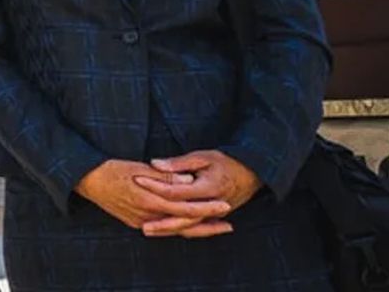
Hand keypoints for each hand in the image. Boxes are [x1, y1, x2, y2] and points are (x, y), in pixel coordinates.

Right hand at [74, 159, 228, 230]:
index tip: (225, 204)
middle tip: (229, 224)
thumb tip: (188, 180)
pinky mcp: (136, 223)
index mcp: (149, 200)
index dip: (207, 207)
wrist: (86, 180)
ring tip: (215, 227)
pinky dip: (179, 228)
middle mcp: (147, 216)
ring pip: (175, 230)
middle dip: (208, 226)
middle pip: (184, 226)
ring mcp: (141, 222)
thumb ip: (164, 176)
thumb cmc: (110, 169)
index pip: (186, 208)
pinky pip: (163, 229)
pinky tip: (188, 225)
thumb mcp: (137, 167)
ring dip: (196, 230)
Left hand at [136, 150, 260, 237]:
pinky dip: (179, 229)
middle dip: (161, 222)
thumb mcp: (203, 157)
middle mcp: (212, 205)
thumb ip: (178, 163)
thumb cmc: (226, 163)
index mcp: (208, 188)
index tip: (136, 180)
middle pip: (182, 218)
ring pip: (188, 226)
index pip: (176, 192)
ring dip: (168, 230)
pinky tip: (164, 231)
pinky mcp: (215, 217)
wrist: (252, 174)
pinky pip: (195, 227)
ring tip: (146, 230)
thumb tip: (155, 164)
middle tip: (141, 224)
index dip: (155, 186)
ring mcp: (215, 214)